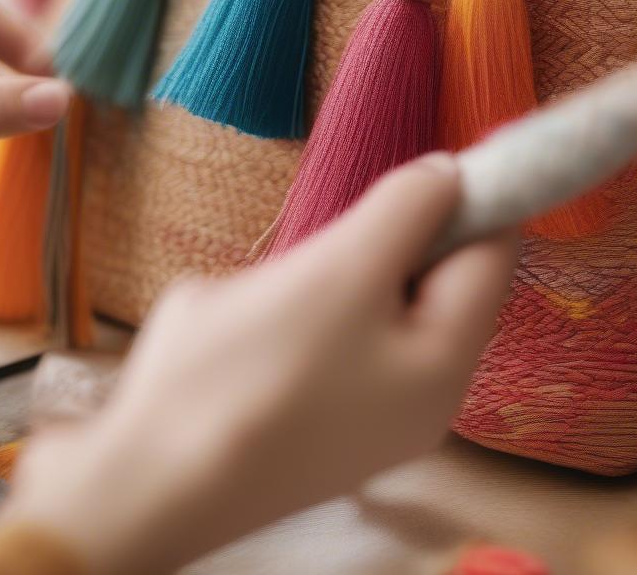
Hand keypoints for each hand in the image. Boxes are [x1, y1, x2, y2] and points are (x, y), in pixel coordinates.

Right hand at [3, 154, 518, 574]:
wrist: (143, 479)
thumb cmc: (253, 370)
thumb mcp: (341, 270)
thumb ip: (407, 212)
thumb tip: (451, 175)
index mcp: (446, 363)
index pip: (493, 253)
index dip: (471, 194)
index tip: (417, 157)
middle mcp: (419, 395)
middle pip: (431, 276)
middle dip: (383, 239)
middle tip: (327, 240)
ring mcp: (363, 408)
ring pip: (371, 299)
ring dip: (331, 272)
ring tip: (277, 291)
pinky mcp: (312, 414)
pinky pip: (327, 332)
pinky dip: (300, 308)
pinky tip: (251, 326)